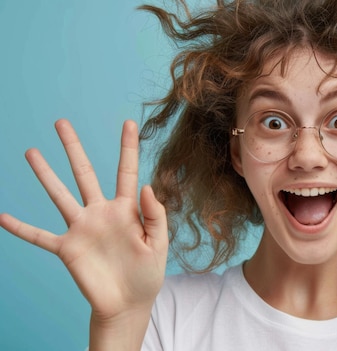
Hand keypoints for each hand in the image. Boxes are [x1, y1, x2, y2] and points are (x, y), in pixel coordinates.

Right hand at [0, 119, 167, 323]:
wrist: (128, 304)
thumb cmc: (147, 274)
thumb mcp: (158, 245)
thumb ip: (155, 216)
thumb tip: (146, 186)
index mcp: (126, 210)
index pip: (127, 172)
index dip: (128, 147)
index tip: (129, 122)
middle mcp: (101, 213)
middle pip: (85, 173)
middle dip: (73, 148)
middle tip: (61, 122)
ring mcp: (82, 229)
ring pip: (59, 195)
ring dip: (45, 174)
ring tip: (32, 151)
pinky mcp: (67, 249)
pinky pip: (40, 236)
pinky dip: (21, 228)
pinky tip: (2, 216)